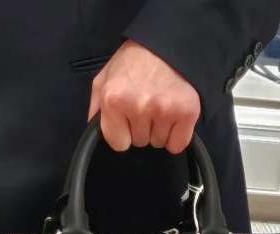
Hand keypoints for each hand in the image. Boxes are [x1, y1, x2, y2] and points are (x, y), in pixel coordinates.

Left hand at [87, 39, 200, 154]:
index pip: (118, 144)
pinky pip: (177, 144)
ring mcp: (164, 110)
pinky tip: (173, 116)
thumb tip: (93, 133)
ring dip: (159, 130)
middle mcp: (138, 106)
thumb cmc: (134, 61)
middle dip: (142, 128)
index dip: (124, 133)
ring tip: (160, 105)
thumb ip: (96, 107)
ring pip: (158, 142)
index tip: (128, 119)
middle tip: (146, 104)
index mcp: (114, 99)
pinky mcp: (186, 112)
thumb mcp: (105, 78)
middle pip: (140, 142)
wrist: (167, 42)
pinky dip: (176, 136)